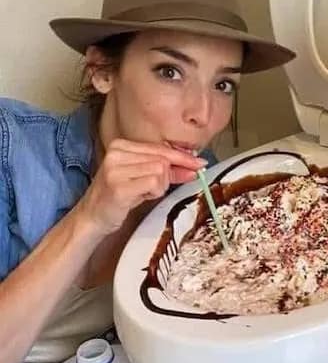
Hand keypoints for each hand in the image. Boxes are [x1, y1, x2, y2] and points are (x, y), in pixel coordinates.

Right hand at [77, 138, 204, 235]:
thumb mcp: (144, 179)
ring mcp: (116, 169)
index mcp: (121, 145)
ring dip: (159, 187)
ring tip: (142, 193)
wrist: (92, 217)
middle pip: (163, 159)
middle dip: (170, 176)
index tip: (199, 163)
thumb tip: (194, 167)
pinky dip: (154, 193)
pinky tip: (140, 197)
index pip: (160, 148)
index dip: (182, 157)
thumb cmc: (118, 197)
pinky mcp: (119, 186)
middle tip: (158, 188)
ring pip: (161, 171)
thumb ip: (168, 171)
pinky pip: (154, 184)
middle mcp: (117, 153)